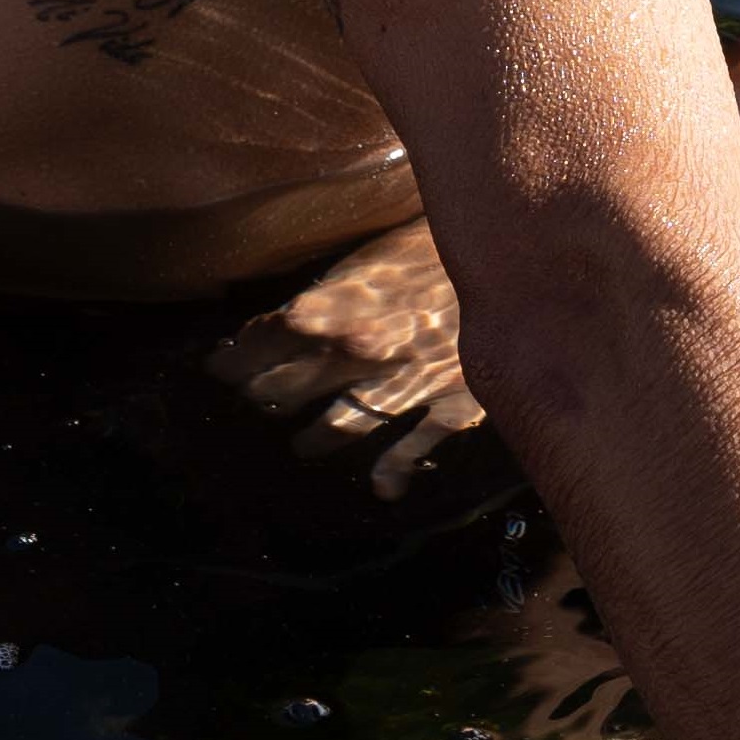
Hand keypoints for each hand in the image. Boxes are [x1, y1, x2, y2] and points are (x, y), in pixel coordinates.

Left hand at [208, 219, 487, 496]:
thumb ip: (336, 294)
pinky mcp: (452, 403)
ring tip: (301, 446)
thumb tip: (291, 321)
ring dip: (315, 437)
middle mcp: (362, 347)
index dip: (237, 356)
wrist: (522, 255)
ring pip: (343, 422)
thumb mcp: (378, 259)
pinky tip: (381, 489)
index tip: (217, 367)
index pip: (267, 338)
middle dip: (266, 395)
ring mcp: (406, 381)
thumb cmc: (442, 250)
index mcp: (338, 303)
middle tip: (252, 403)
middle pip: (293, 383)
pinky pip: (414, 447)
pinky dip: (393, 471)